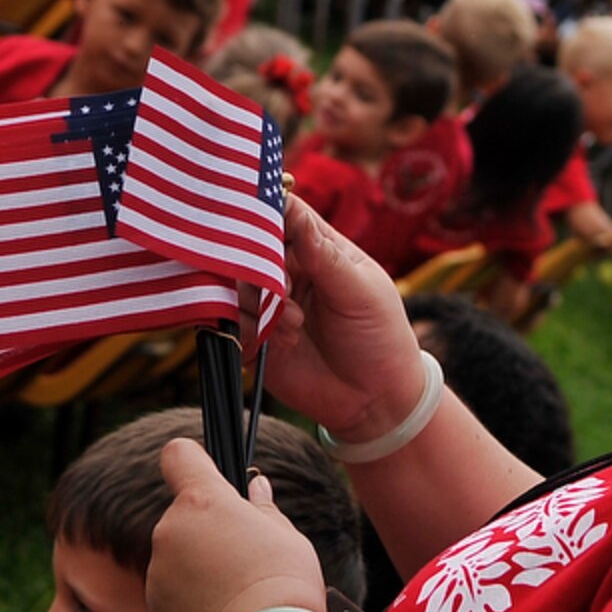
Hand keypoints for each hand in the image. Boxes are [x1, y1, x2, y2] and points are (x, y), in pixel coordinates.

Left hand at [146, 439, 328, 611]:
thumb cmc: (284, 590)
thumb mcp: (287, 537)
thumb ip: (262, 508)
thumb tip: (255, 489)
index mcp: (201, 502)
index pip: (178, 456)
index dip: (192, 461)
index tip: (207, 474)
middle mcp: (170, 532)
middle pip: (184, 515)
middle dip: (207, 529)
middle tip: (245, 556)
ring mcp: (158, 573)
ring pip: (178, 557)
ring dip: (199, 567)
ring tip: (238, 595)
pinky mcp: (156, 611)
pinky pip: (174, 593)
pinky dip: (193, 601)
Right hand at [245, 196, 430, 442]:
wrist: (376, 402)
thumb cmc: (380, 338)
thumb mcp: (361, 292)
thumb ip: (324, 254)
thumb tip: (294, 210)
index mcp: (318, 248)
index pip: (283, 214)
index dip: (265, 211)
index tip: (256, 221)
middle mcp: (289, 271)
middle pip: (250, 248)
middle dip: (261, 268)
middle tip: (284, 291)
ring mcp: (269, 305)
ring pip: (236, 286)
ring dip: (260, 305)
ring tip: (295, 326)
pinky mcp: (255, 337)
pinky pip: (231, 323)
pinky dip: (250, 330)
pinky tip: (284, 343)